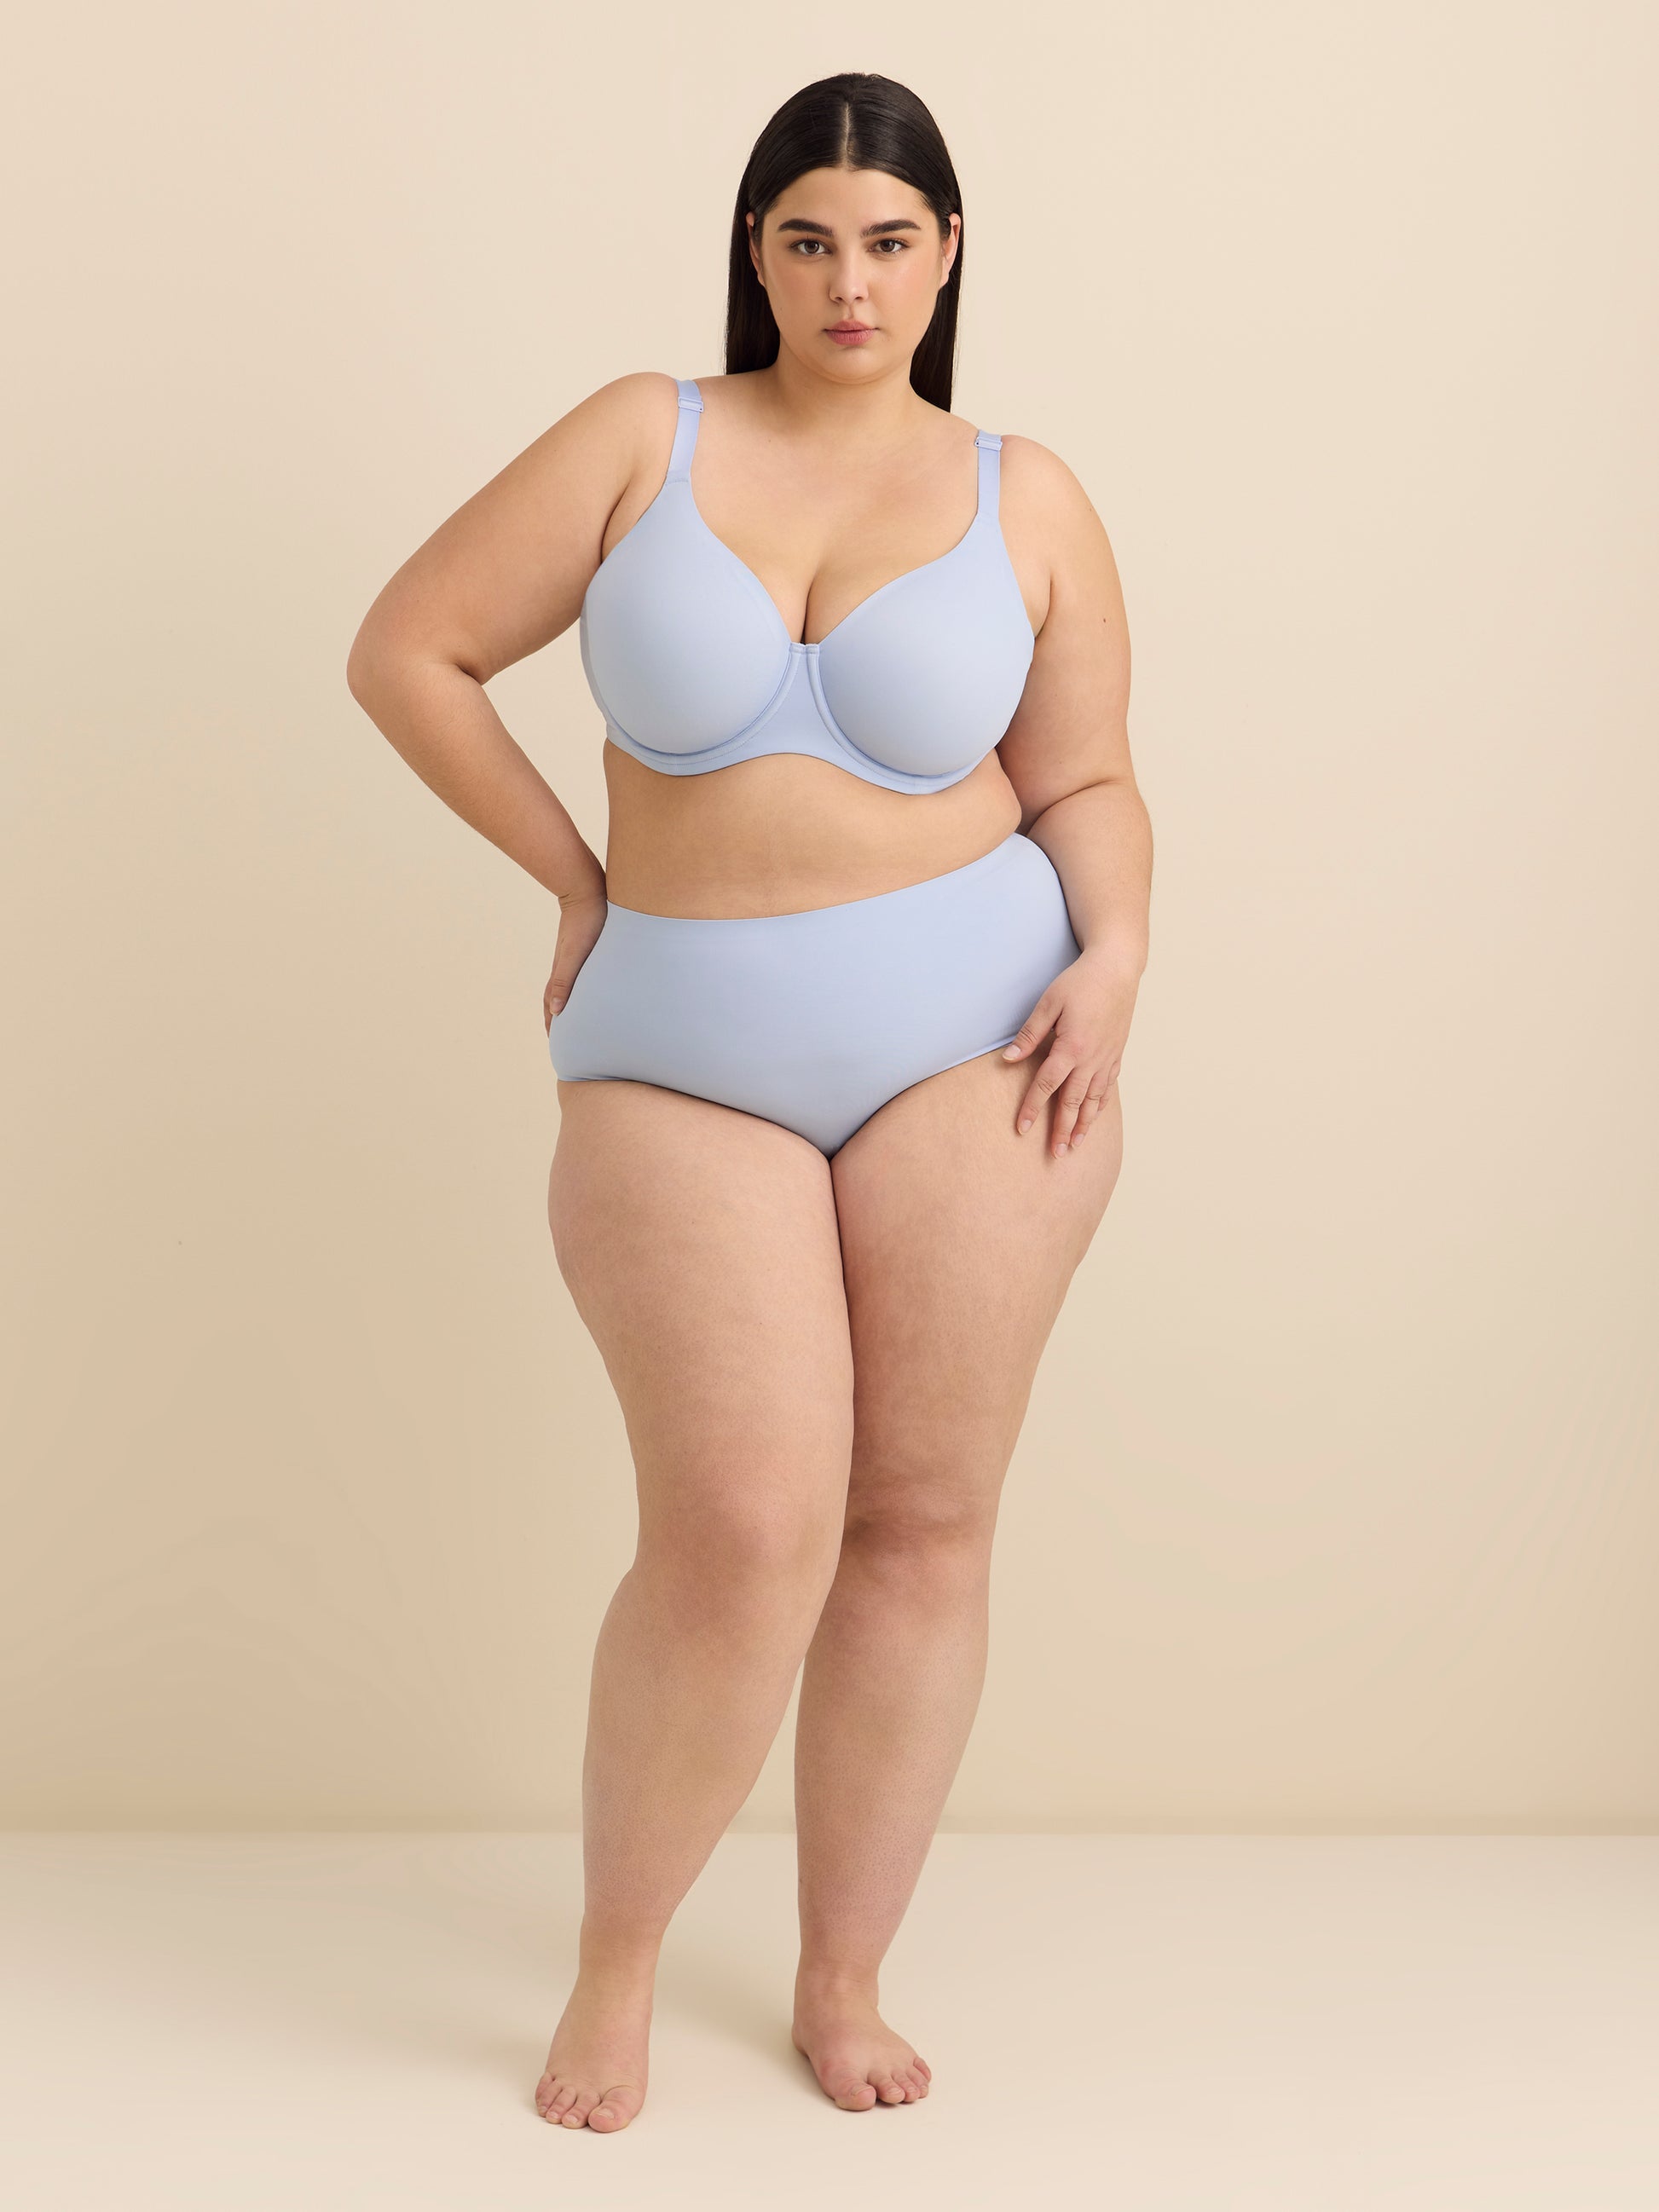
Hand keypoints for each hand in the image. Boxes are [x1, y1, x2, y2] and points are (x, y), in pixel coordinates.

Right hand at [544, 882, 607, 1030]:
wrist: (585, 889)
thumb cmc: (586, 923)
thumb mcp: (574, 954)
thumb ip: (565, 981)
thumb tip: (557, 1011)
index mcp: (560, 972)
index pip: (552, 1004)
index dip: (552, 1023)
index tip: (555, 1041)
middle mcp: (563, 965)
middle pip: (555, 996)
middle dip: (556, 1016)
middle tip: (561, 1034)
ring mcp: (572, 955)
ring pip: (567, 984)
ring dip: (566, 1001)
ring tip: (572, 1013)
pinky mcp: (582, 945)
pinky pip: (578, 972)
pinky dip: (579, 984)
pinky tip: (588, 983)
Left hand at [1000, 945, 1139, 1157]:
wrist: (1117, 968)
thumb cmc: (1080, 982)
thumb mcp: (1048, 1003)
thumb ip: (1029, 1034)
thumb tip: (1008, 1059)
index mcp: (1070, 1048)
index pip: (1046, 1086)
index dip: (1032, 1108)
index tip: (1022, 1128)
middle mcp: (1091, 1059)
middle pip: (1073, 1102)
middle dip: (1062, 1129)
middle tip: (1055, 1153)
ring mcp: (1107, 1058)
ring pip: (1094, 1099)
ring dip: (1084, 1124)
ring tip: (1075, 1145)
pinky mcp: (1117, 1052)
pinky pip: (1108, 1085)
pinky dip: (1101, 1103)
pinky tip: (1095, 1114)